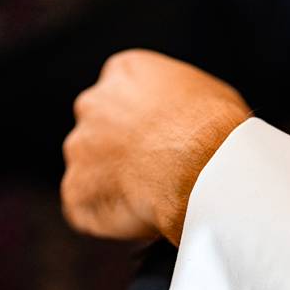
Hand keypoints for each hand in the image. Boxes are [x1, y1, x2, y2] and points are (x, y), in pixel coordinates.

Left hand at [60, 49, 250, 244]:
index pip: (120, 95)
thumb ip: (175, 104)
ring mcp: (78, 149)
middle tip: (153, 172)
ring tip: (153, 197)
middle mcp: (91, 104)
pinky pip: (86, 208)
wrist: (201, 166)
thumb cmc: (215, 128)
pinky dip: (108, 217)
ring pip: (89, 171)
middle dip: (117, 152)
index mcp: (123, 72)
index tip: (159, 141)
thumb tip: (180, 124)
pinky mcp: (73, 191)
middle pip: (97, 131)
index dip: (139, 123)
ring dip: (113, 185)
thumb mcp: (204, 93)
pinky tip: (139, 216)